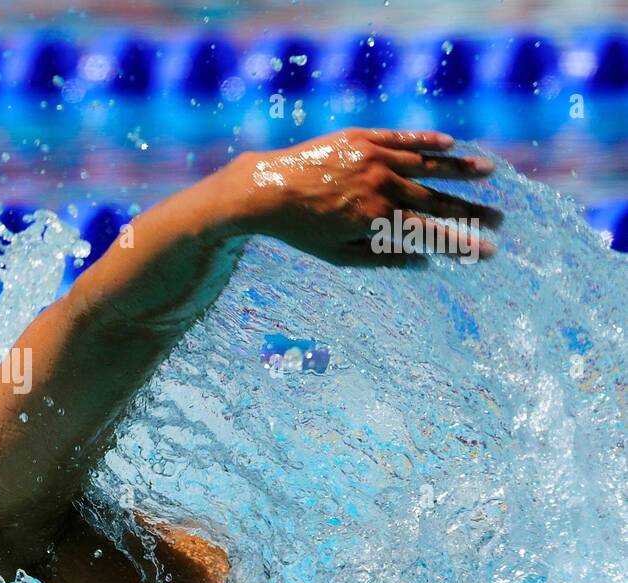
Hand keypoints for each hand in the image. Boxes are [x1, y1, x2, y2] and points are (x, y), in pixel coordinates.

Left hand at [218, 128, 503, 265]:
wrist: (266, 189)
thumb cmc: (301, 230)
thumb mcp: (338, 255)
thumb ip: (382, 258)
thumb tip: (423, 262)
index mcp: (377, 219)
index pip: (431, 233)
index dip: (462, 243)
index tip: (490, 250)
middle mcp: (381, 186)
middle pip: (436, 199)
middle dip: (471, 211)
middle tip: (500, 218)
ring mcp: (372, 158)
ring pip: (426, 163)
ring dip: (460, 168)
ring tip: (489, 172)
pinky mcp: (360, 138)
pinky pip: (401, 137)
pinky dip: (426, 141)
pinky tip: (449, 144)